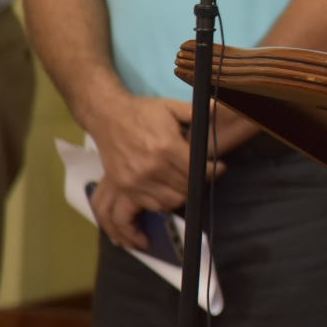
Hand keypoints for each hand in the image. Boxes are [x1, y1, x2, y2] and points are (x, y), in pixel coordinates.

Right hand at [88, 95, 217, 249]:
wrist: (107, 115)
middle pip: (184, 189)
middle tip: (203, 180)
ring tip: (187, 192)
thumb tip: (218, 108)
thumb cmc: (143, 111)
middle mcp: (150, 168)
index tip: (219, 169)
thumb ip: (196, 112)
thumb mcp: (171, 107)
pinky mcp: (122, 187)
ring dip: (180, 200)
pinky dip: (156, 211)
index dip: (212, 172)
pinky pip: (143, 208)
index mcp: (165, 148)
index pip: (196, 170)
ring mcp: (133, 181)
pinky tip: (157, 219)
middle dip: (197, 185)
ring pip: (166, 203)